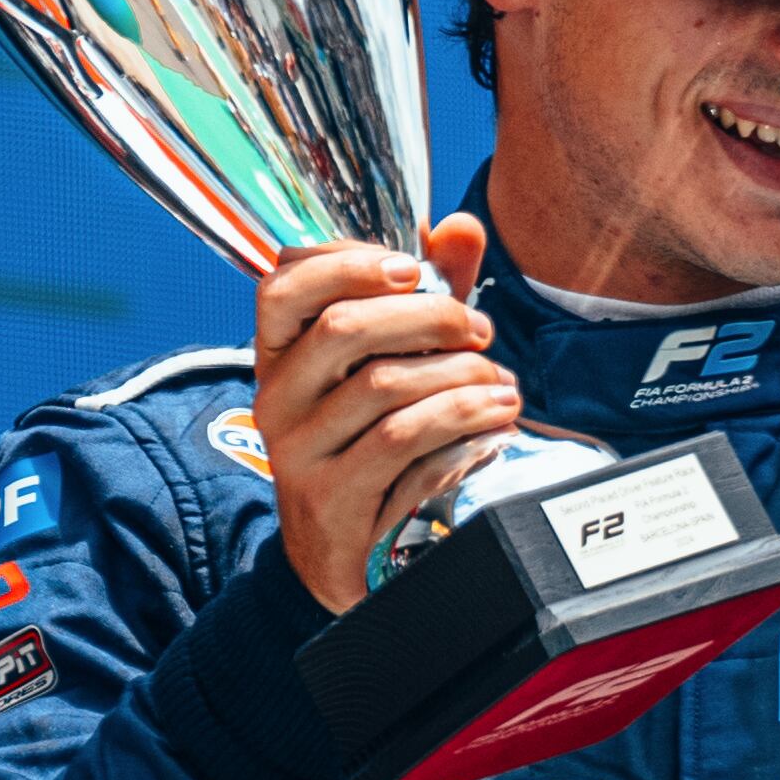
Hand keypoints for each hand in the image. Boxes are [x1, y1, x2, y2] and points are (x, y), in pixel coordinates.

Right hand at [251, 214, 518, 612]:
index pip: (283, 285)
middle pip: (346, 328)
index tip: (413, 266)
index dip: (348, 262)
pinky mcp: (331, 500)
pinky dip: (461, 429)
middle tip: (481, 331)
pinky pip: (404, 447)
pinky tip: (495, 427)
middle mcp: (275, 398)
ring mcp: (298, 453)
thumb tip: (460, 227)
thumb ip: (425, 294)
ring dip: (462, 380)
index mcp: (278, 355)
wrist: (340, 553)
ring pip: (386, 388)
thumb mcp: (393, 364)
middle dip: (431, 318)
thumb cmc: (371, 440)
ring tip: (505, 388)